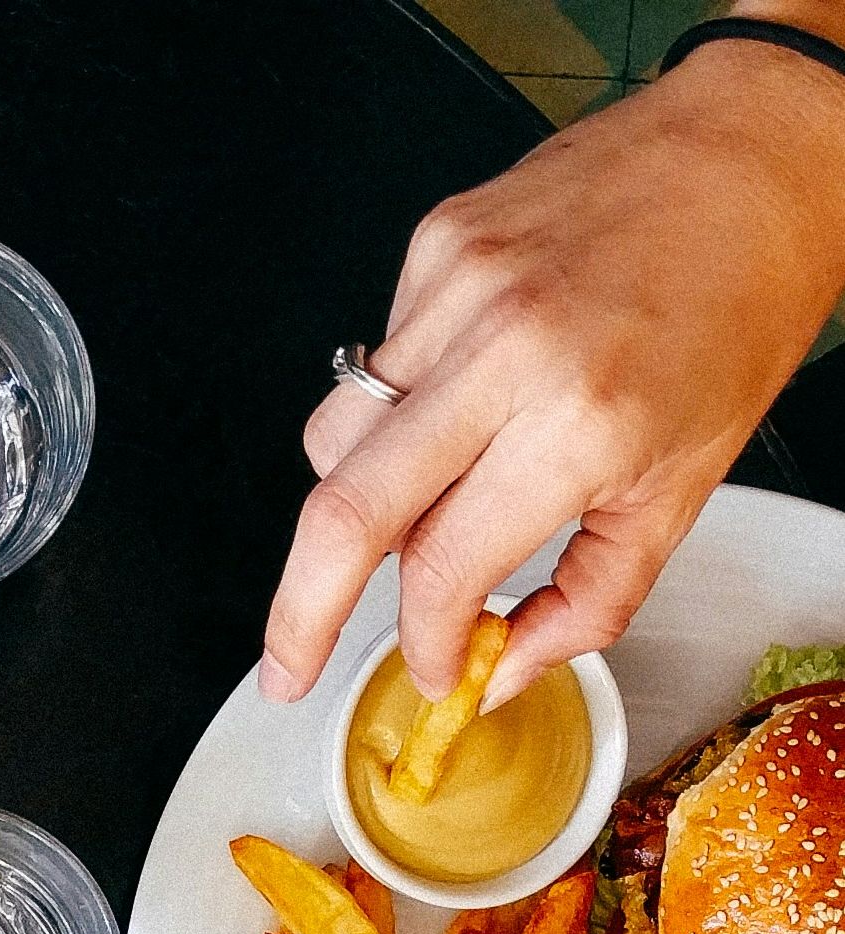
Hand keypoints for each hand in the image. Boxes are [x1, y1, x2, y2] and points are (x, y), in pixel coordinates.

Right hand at [263, 32, 844, 706]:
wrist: (759, 151)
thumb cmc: (741, 305)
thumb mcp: (685, 487)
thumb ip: (588, 600)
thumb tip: (504, 668)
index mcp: (578, 422)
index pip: (441, 570)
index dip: (425, 643)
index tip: (434, 667)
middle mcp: (506, 348)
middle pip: (342, 514)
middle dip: (300, 614)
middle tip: (288, 668)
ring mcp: (460, 285)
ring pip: (335, 441)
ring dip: (353, 506)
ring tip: (413, 510)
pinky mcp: (439, 243)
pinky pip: (375, 365)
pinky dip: (397, 413)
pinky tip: (464, 397)